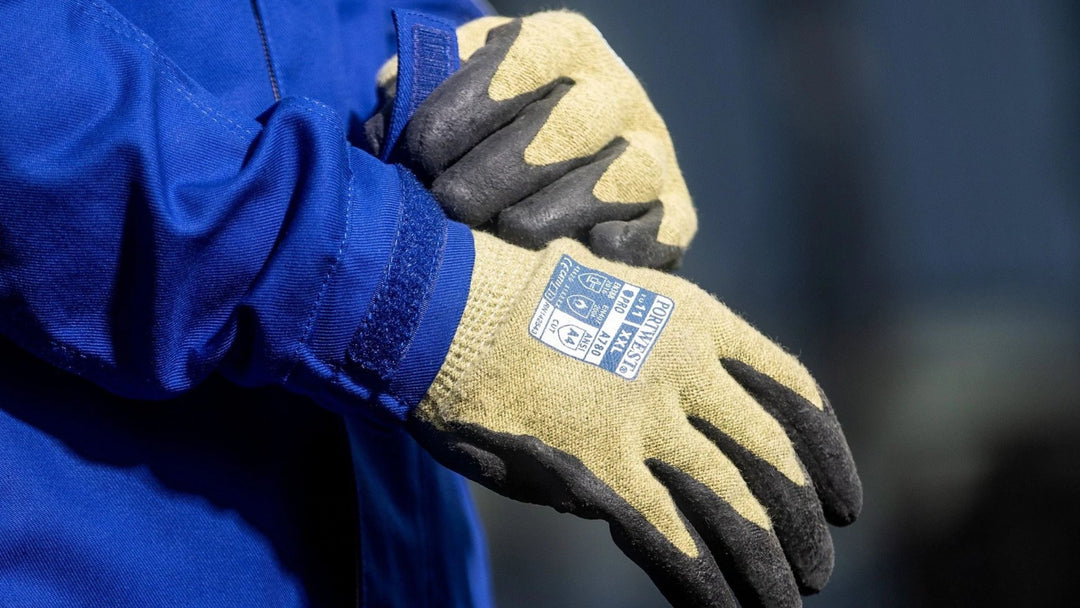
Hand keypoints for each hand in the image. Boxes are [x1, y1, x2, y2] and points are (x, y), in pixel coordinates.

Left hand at [372, 12, 696, 268]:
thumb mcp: (451, 92)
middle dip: (501, 169)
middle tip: (450, 205)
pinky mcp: (675, 214)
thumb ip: (417, 92)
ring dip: (560, 208)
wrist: (555, 177)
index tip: (419, 153)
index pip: (525, 59)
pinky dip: (630, 245)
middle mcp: (616, 92)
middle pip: (571, 122)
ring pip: (622, 175)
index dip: (469, 104)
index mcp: (564, 46)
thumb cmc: (484, 135)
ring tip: (508, 233)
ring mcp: (652, 153)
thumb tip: (390, 112)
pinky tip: (586, 253)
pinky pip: (664, 228)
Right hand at [409, 232, 861, 607]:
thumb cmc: (512, 306)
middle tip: (817, 568)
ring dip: (769, 567)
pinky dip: (705, 584)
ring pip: (738, 507)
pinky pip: (673, 540)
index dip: (829, 459)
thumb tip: (664, 457)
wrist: (441, 307)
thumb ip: (653, 374)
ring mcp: (643, 417)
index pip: (791, 393)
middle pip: (774, 459)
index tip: (846, 503)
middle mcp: (684, 366)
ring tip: (784, 603)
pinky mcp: (598, 468)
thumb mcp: (607, 305)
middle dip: (804, 524)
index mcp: (695, 319)